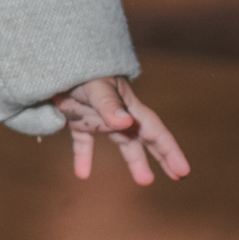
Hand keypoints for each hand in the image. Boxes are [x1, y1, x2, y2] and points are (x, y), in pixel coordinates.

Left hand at [53, 76, 189, 184]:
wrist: (56, 58)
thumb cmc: (80, 67)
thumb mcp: (96, 85)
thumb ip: (109, 104)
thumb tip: (126, 123)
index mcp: (127, 105)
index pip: (154, 131)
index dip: (169, 150)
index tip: (182, 171)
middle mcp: (117, 113)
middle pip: (145, 138)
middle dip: (163, 156)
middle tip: (178, 176)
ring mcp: (98, 117)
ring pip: (122, 142)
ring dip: (134, 161)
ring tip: (144, 180)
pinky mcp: (77, 120)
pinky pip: (84, 142)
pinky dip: (83, 157)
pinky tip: (82, 174)